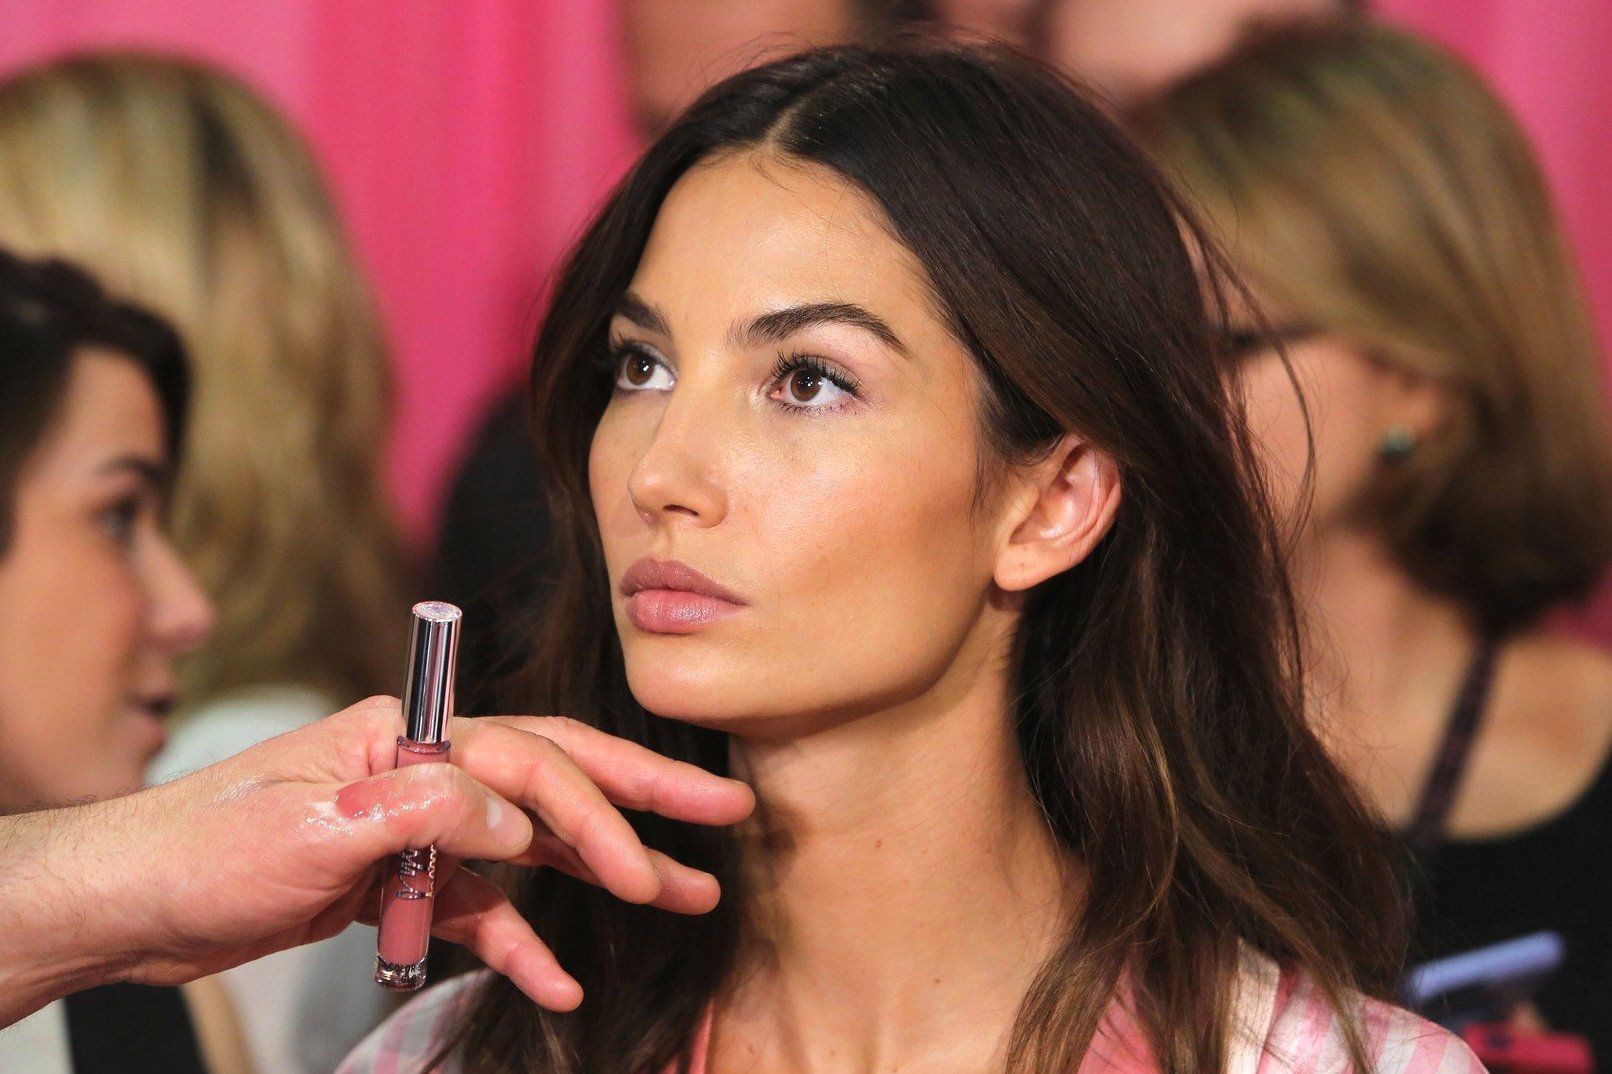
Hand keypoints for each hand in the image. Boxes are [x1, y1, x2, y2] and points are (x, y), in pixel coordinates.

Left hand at [1, 697, 752, 1022]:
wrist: (134, 904)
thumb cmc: (203, 848)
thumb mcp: (312, 825)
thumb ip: (425, 809)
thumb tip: (520, 820)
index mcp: (405, 734)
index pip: (526, 759)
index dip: (589, 811)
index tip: (636, 867)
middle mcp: (426, 769)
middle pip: (555, 777)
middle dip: (643, 796)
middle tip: (724, 810)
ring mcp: (422, 827)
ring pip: (536, 846)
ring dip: (607, 874)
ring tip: (684, 896)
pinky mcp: (408, 884)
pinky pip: (488, 911)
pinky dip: (525, 946)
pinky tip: (562, 983)